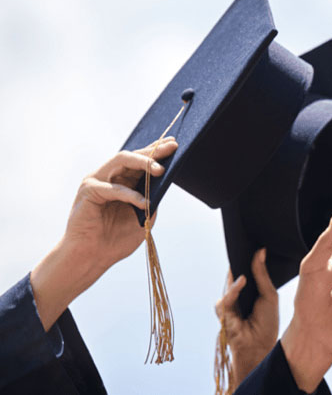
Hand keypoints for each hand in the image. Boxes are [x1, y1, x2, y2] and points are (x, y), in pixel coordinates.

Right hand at [31, 137, 177, 329]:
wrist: (92, 257)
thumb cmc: (116, 240)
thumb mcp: (143, 218)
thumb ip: (152, 200)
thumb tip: (166, 183)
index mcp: (121, 181)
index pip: (140, 160)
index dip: (156, 151)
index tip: (174, 144)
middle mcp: (108, 177)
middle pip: (132, 156)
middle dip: (153, 151)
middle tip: (171, 148)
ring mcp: (97, 181)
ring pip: (121, 161)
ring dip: (143, 163)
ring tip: (160, 170)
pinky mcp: (89, 191)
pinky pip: (114, 188)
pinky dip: (130, 195)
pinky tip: (144, 203)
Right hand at [215, 249, 278, 388]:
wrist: (261, 346)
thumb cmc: (267, 322)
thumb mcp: (269, 294)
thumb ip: (262, 274)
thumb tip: (260, 251)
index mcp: (248, 290)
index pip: (245, 269)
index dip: (246, 256)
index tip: (251, 239)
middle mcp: (236, 295)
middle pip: (234, 273)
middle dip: (239, 259)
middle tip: (244, 241)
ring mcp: (228, 303)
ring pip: (229, 283)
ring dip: (236, 271)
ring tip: (243, 255)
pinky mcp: (223, 313)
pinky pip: (227, 298)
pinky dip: (234, 289)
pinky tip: (242, 280)